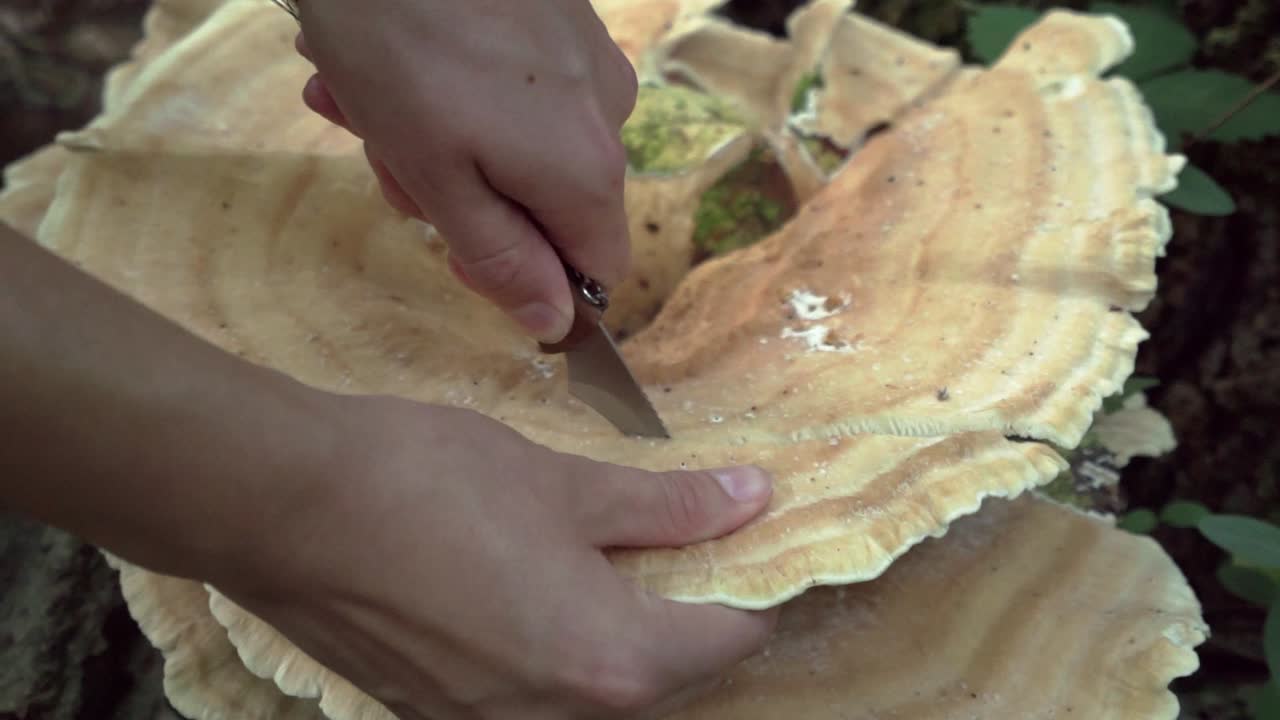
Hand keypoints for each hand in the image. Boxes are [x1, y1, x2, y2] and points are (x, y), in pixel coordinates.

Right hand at [216, 397, 777, 719]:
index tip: (745, 534)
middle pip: (665, 677)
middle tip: (676, 534)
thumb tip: (752, 498)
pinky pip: (531, 698)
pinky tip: (530, 587)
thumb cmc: (430, 484)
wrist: (283, 508)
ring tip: (602, 556)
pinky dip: (554, 651)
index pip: (729, 639)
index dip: (750, 581)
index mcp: (611, 665)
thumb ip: (670, 506)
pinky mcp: (440, 716)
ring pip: (597, 691)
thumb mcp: (566, 485)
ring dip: (618, 634)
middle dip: (683, 610)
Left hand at [291, 0, 638, 343]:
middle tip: (385, 156)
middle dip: (462, 194)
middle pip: (549, 200)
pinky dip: (456, 84)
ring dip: (440, 135)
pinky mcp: (560, 16)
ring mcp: (587, 57)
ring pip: (522, 137)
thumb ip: (501, 258)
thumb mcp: (437, 177)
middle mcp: (609, 114)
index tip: (455, 249)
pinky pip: (517, 81)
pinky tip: (393, 53)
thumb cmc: (400, 44)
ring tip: (364, 94)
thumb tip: (555, 323)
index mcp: (586, 171)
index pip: (597, 266)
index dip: (531, 278)